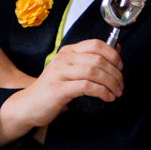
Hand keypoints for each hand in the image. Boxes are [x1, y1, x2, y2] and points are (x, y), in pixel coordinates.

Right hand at [0, 40, 122, 135]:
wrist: (29, 105)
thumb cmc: (53, 88)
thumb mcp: (72, 70)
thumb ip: (91, 60)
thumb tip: (117, 49)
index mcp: (67, 51)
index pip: (95, 44)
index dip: (113, 55)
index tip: (120, 67)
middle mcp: (63, 58)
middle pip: (98, 59)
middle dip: (115, 73)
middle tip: (121, 85)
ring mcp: (59, 73)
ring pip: (94, 72)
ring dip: (110, 84)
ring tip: (116, 93)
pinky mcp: (58, 89)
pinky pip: (86, 86)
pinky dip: (101, 92)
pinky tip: (107, 97)